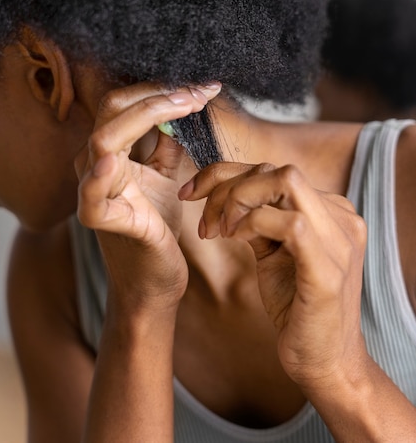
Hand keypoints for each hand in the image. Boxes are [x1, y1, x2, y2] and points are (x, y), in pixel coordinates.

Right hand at [75, 82, 220, 315]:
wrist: (154, 279)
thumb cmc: (156, 226)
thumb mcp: (166, 176)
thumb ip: (167, 143)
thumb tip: (182, 107)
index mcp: (109, 152)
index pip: (125, 104)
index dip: (162, 90)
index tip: (203, 88)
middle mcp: (95, 166)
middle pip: (114, 110)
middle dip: (161, 95)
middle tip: (201, 92)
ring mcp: (95, 193)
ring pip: (104, 139)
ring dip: (146, 116)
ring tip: (185, 105)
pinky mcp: (104, 222)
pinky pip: (92, 197)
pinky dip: (99, 178)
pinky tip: (113, 162)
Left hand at [179, 162, 367, 392]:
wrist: (325, 362)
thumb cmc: (297, 308)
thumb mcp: (275, 254)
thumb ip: (261, 220)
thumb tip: (226, 194)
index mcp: (330, 210)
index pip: (275, 171)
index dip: (226, 174)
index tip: (190, 192)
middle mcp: (341, 217)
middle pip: (277, 170)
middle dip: (226, 185)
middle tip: (205, 221)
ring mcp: (339, 240)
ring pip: (285, 181)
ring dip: (238, 200)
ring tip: (219, 231)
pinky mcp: (328, 270)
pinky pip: (289, 223)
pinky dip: (253, 223)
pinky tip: (235, 240)